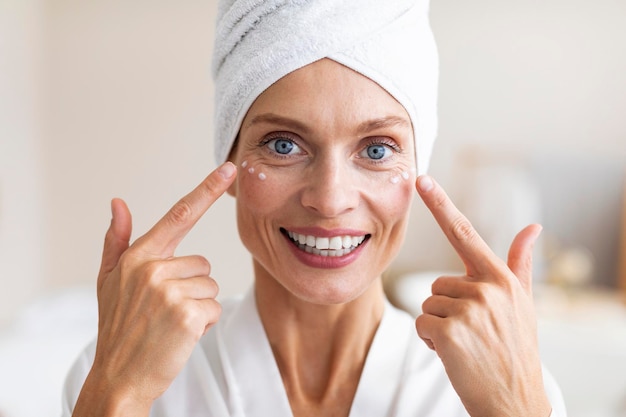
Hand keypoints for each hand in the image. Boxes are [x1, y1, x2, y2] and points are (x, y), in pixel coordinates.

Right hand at [73, 162, 236, 415]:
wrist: (119, 376)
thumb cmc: (118, 328)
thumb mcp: (109, 281)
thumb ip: (116, 240)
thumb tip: (117, 202)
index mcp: (137, 257)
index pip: (179, 215)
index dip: (207, 189)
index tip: (229, 168)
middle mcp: (152, 268)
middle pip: (203, 263)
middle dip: (192, 287)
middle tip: (165, 311)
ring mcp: (170, 291)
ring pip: (211, 286)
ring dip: (198, 306)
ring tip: (170, 323)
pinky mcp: (187, 313)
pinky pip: (214, 307)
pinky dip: (203, 323)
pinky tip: (179, 335)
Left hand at [414, 175, 550, 416]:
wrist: (514, 400)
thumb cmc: (515, 349)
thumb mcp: (522, 304)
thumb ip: (520, 264)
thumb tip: (533, 227)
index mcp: (501, 278)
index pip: (465, 233)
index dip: (441, 204)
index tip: (422, 179)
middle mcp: (487, 288)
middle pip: (437, 283)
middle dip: (447, 308)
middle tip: (472, 333)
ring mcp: (470, 309)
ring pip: (428, 303)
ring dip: (438, 326)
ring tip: (466, 345)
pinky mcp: (450, 331)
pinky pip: (422, 323)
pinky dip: (430, 341)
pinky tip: (453, 355)